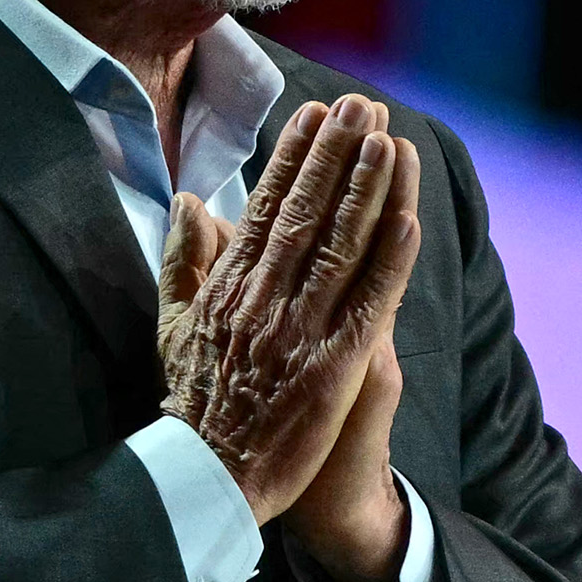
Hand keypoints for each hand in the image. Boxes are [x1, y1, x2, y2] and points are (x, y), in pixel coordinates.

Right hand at [155, 95, 421, 527]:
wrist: (206, 477)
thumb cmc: (194, 401)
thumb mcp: (172, 323)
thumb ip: (183, 259)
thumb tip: (190, 200)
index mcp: (229, 285)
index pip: (267, 205)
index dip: (294, 155)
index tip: (316, 112)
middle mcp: (264, 298)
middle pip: (308, 211)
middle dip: (337, 153)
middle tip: (363, 104)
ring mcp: (300, 331)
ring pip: (341, 246)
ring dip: (368, 190)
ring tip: (389, 141)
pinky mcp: (334, 367)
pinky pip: (369, 305)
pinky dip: (390, 262)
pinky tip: (409, 221)